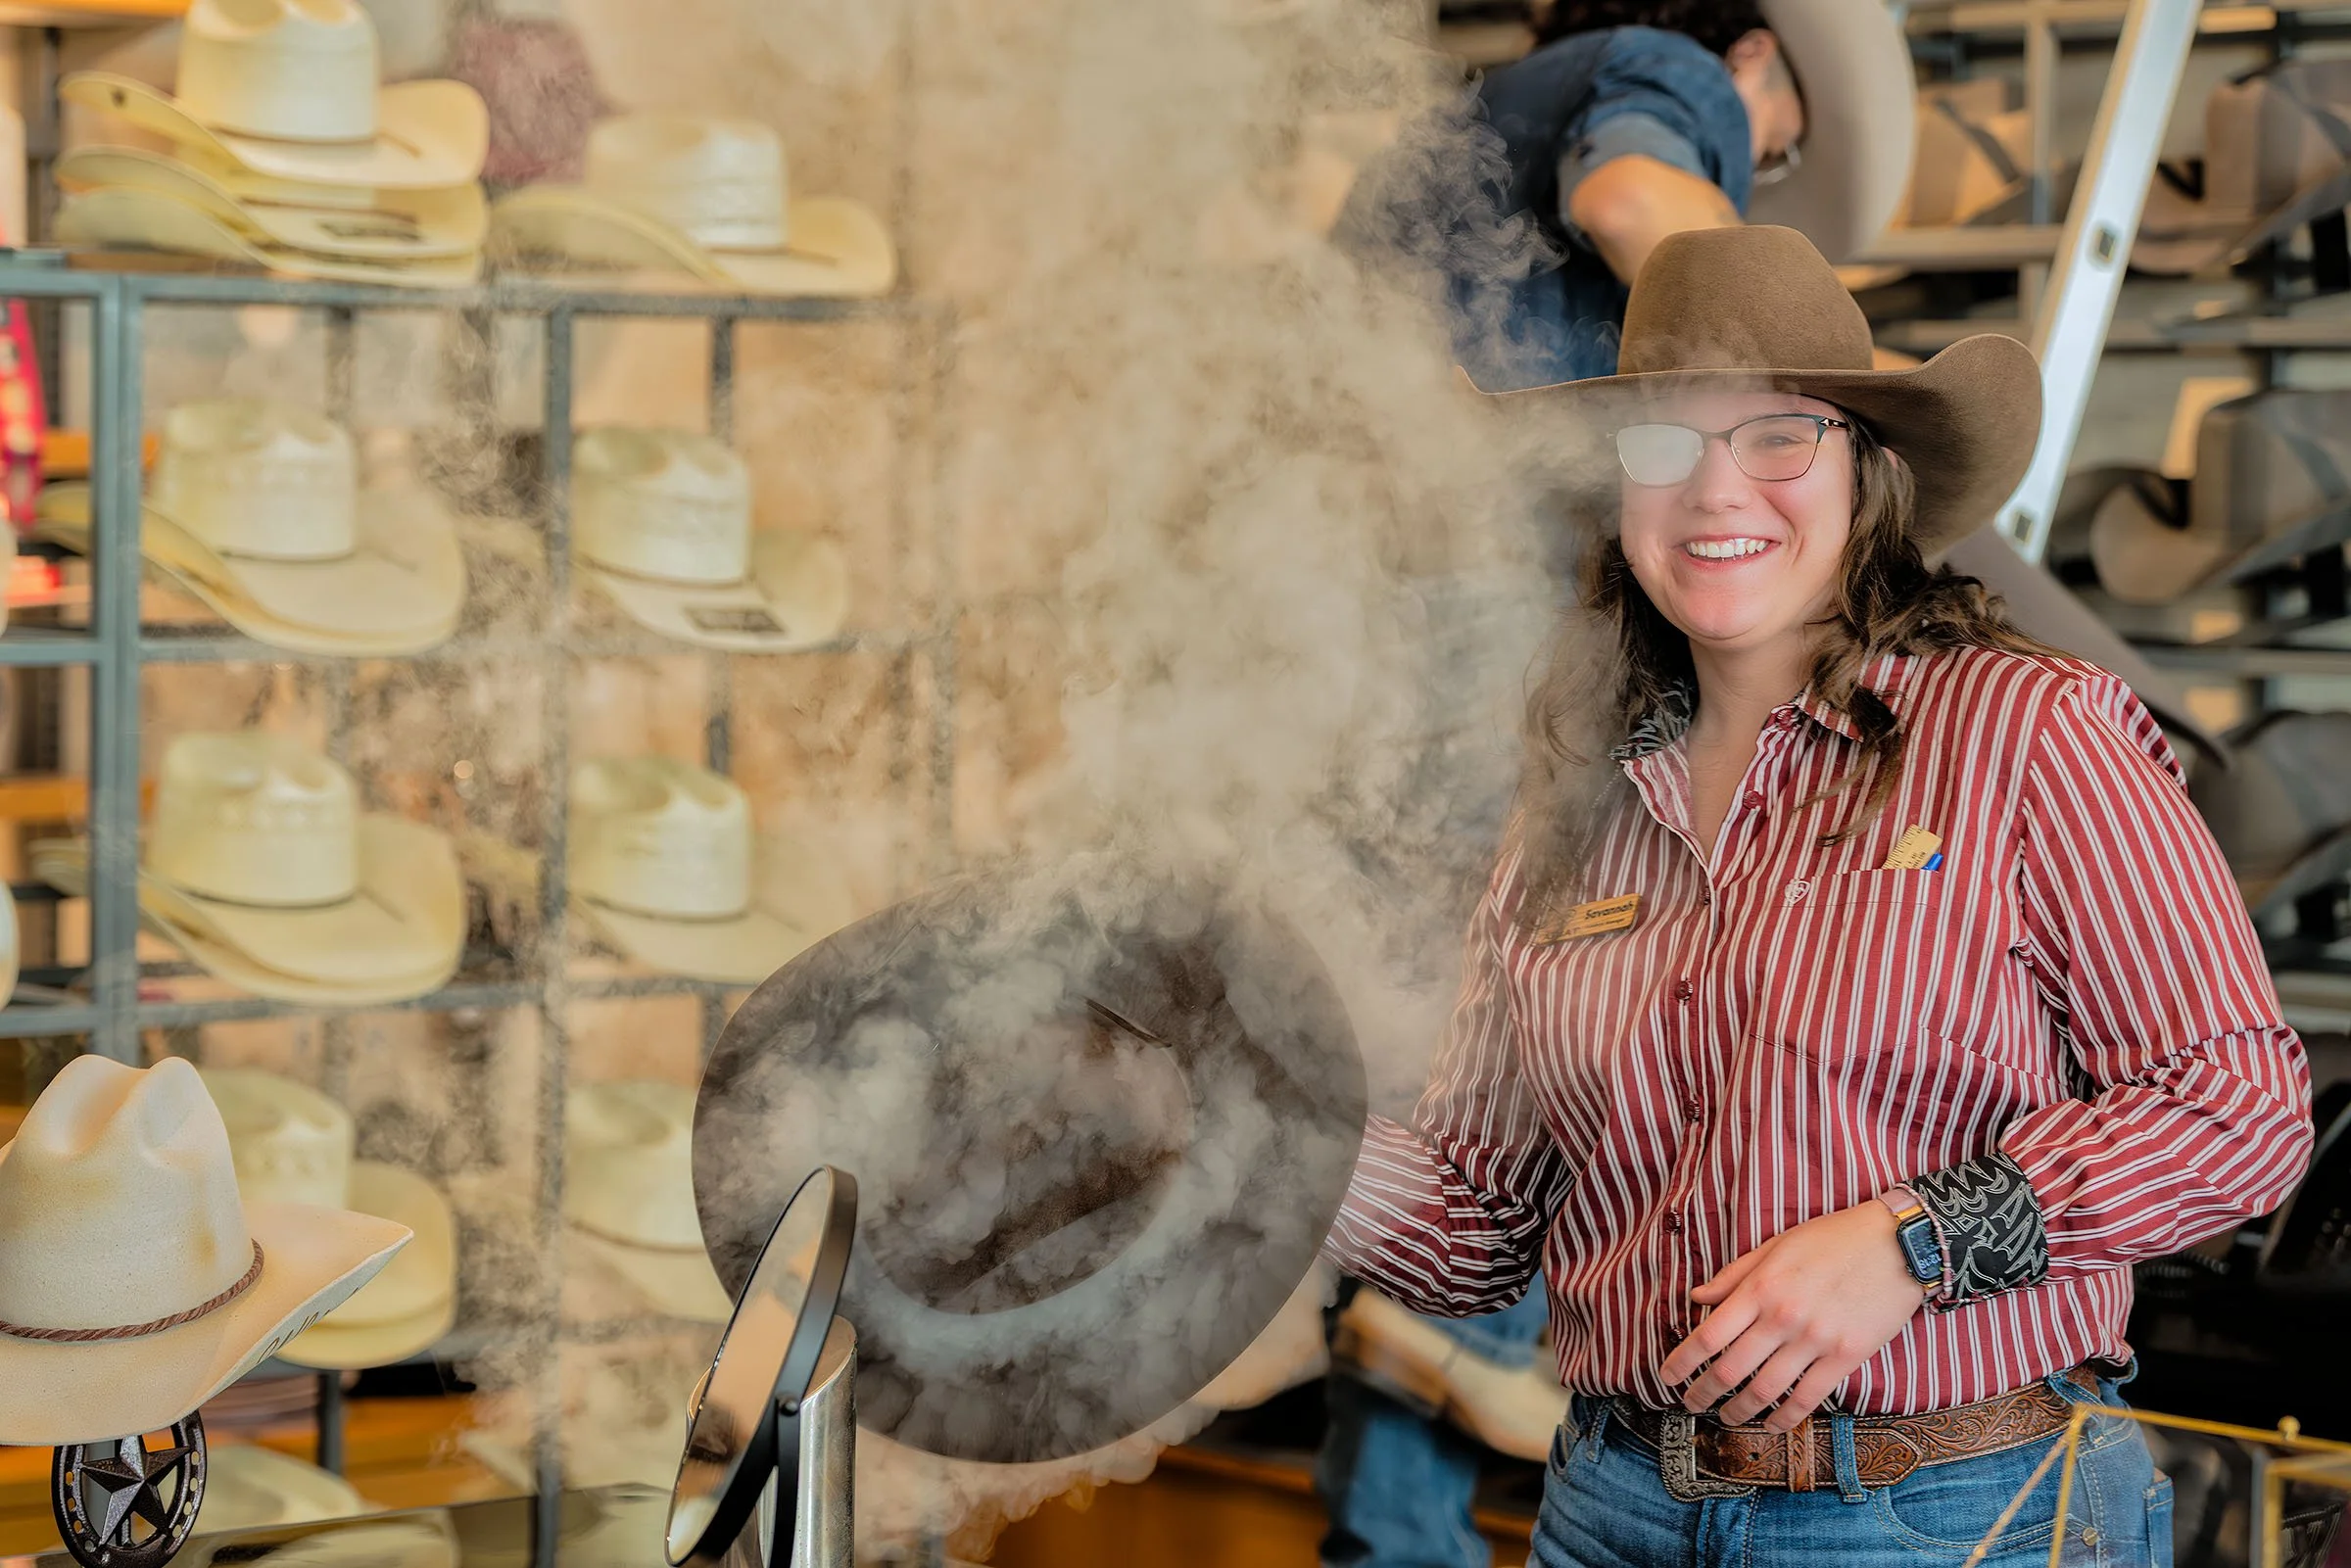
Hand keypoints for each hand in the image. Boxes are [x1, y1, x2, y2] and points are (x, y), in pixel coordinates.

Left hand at [1655, 1201, 1926, 1432]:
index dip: (1681, 1362)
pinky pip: (1807, 1398)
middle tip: (1690, 1404)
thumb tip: (1697, 1296)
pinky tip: (1770, 1424)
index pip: (1708, 1335)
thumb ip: (1734, 1275)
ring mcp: (1815, 1340)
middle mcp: (1783, 1317)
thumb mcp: (1776, 1245)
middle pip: (1730, 1369)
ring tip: (1725, 1418)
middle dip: (1703, 1393)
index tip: (1666, 1377)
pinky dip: (1784, 1418)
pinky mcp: (1846, 1357)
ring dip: (1738, 1411)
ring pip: (1765, 1390)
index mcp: (1761, 1287)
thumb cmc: (1833, 1239)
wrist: (1898, 1245)